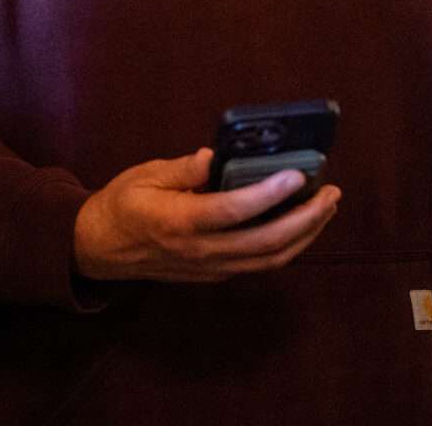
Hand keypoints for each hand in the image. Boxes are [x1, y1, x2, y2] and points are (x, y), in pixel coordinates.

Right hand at [73, 148, 340, 282]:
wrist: (100, 248)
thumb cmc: (122, 205)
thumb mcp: (145, 176)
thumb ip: (183, 168)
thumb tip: (215, 158)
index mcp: (179, 222)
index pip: (232, 211)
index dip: (268, 194)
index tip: (297, 175)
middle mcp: (200, 251)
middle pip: (264, 243)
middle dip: (305, 219)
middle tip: (331, 193)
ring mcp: (210, 267)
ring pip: (269, 259)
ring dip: (304, 235)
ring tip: (327, 207)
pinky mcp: (215, 273)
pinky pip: (259, 264)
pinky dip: (288, 246)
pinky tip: (302, 224)